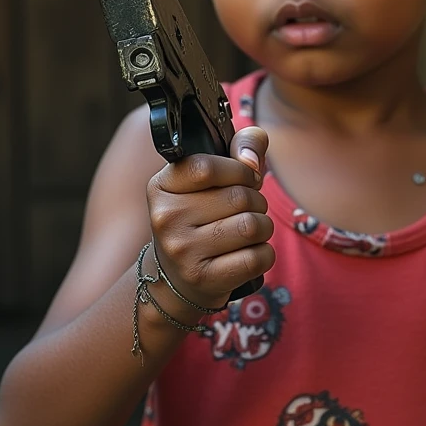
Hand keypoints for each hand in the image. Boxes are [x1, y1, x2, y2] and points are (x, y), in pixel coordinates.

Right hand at [146, 126, 274, 314]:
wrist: (177, 277)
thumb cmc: (203, 216)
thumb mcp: (212, 177)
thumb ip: (242, 146)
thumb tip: (253, 161)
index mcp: (161, 186)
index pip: (208, 167)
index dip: (239, 170)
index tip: (244, 179)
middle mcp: (165, 218)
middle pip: (239, 197)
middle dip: (256, 202)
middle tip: (245, 211)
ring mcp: (182, 252)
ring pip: (252, 226)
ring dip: (263, 227)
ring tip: (248, 232)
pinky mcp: (204, 279)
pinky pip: (258, 257)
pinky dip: (264, 254)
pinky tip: (247, 254)